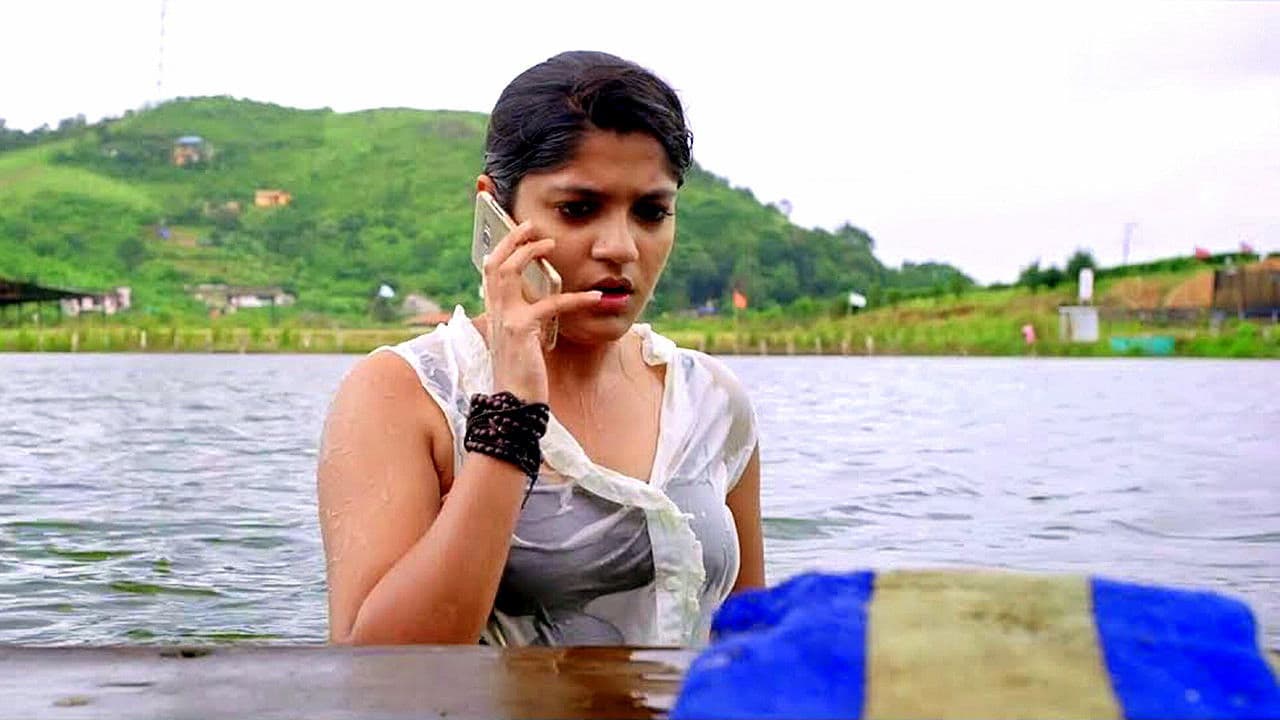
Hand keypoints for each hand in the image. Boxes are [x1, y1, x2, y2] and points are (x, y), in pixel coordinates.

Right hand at [482, 221, 601, 403]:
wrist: (514, 404)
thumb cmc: (523, 374)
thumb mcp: (523, 340)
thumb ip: (527, 318)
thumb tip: (544, 302)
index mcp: (496, 312)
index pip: (490, 270)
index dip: (502, 247)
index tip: (518, 231)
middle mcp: (496, 312)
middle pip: (494, 263)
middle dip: (511, 239)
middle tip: (531, 225)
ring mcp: (506, 319)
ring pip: (509, 272)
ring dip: (529, 252)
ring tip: (551, 243)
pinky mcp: (522, 330)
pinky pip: (550, 304)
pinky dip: (575, 297)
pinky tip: (594, 296)